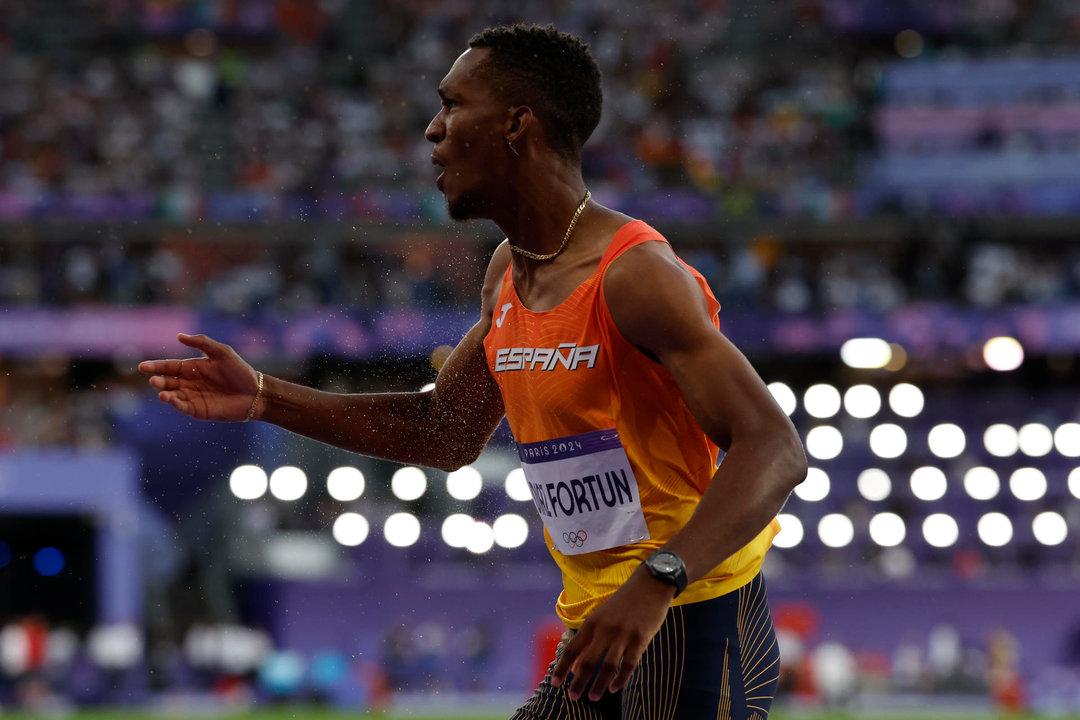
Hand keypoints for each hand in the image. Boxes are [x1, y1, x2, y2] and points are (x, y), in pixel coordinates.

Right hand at [138, 333, 260, 421]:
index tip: (143, 366)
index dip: (156, 366)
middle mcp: (189, 382)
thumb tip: (179, 336)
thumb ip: (202, 343)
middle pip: (168, 381)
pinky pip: (183, 407)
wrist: (255, 393)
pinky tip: (170, 399)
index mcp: (192, 367)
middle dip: (159, 380)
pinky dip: (175, 404)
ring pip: (172, 395)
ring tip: (162, 391)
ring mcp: (193, 397)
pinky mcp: (198, 410)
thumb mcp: (222, 352)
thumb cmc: (240, 371)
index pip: (169, 366)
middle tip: (153, 379)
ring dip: (165, 393)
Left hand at [550, 565, 674, 700]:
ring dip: (599, 685)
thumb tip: (576, 667)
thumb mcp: (602, 617)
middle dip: (579, 682)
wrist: (650, 584)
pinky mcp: (641, 639)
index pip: (572, 649)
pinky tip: (614, 688)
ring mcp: (623, 635)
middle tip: (573, 698)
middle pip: (588, 661)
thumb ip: (588, 640)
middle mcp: (605, 630)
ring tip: (593, 698)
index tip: (555, 683)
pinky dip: (621, 679)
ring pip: (608, 666)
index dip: (562, 668)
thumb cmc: (624, 602)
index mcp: (592, 623)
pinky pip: (629, 664)